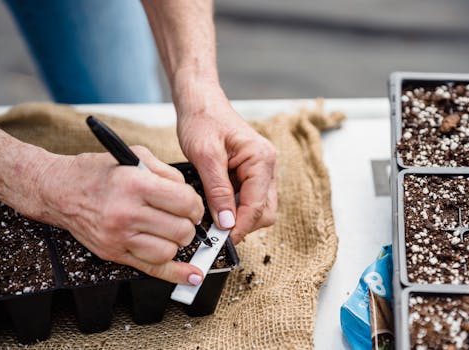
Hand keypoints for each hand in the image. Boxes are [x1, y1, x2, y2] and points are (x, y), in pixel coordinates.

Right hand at [38, 146, 205, 284]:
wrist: (58, 190)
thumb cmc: (96, 172)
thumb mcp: (136, 157)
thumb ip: (168, 173)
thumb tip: (191, 195)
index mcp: (135, 185)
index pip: (185, 202)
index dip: (196, 205)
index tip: (192, 204)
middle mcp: (126, 213)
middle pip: (180, 229)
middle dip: (189, 224)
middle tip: (183, 217)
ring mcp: (118, 237)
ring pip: (169, 251)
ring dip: (178, 243)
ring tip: (171, 231)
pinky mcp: (113, 253)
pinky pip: (151, 269)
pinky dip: (175, 274)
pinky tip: (191, 274)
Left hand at [174, 82, 276, 242]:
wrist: (200, 101)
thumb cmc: (202, 119)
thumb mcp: (205, 155)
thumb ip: (217, 191)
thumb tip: (226, 223)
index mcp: (262, 159)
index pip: (257, 206)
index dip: (239, 227)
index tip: (220, 240)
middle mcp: (268, 165)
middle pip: (265, 212)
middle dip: (242, 225)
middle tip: (216, 232)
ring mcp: (262, 170)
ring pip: (258, 208)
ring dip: (238, 217)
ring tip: (213, 217)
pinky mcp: (251, 173)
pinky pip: (248, 199)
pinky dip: (234, 207)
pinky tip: (216, 205)